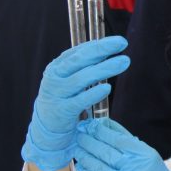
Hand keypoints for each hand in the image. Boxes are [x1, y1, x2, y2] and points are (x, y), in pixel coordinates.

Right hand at [21, 37, 128, 170]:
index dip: (99, 44)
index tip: (119, 42)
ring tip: (123, 62)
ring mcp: (56, 94)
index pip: (79, 51)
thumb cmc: (64, 100)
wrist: (46, 129)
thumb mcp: (70, 81)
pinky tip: (107, 88)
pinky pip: (79, 101)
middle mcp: (55, 77)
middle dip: (102, 50)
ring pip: (82, 79)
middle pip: (80, 60)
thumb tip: (107, 50)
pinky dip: (93, 94)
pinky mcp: (61, 111)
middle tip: (122, 44)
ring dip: (104, 69)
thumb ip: (84, 67)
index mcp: (57, 67)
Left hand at [73, 117, 170, 170]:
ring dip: (84, 155)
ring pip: (97, 166)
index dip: (100, 131)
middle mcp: (133, 168)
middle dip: (88, 141)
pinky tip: (82, 165)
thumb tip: (105, 124)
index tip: (90, 125)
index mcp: (143, 155)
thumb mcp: (148, 155)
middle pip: (105, 151)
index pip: (117, 139)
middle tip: (79, 134)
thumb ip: (128, 140)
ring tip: (77, 148)